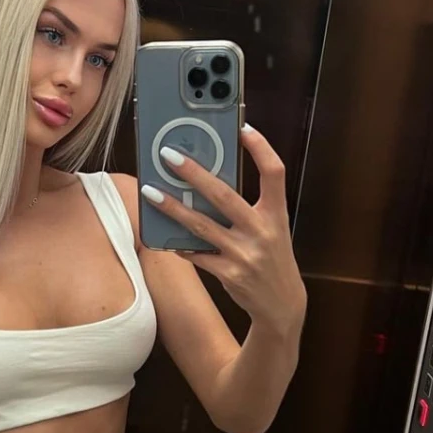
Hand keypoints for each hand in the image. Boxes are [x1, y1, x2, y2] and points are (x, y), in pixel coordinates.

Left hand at [141, 124, 305, 334]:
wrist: (282, 305)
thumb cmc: (271, 258)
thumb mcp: (272, 229)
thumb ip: (248, 208)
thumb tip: (208, 183)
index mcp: (277, 214)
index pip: (274, 173)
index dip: (261, 149)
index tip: (244, 128)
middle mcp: (263, 232)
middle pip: (225, 195)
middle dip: (194, 173)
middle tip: (169, 156)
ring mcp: (245, 254)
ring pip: (201, 226)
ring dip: (173, 208)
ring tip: (151, 192)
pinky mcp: (229, 274)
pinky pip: (197, 255)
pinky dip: (180, 245)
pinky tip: (164, 237)